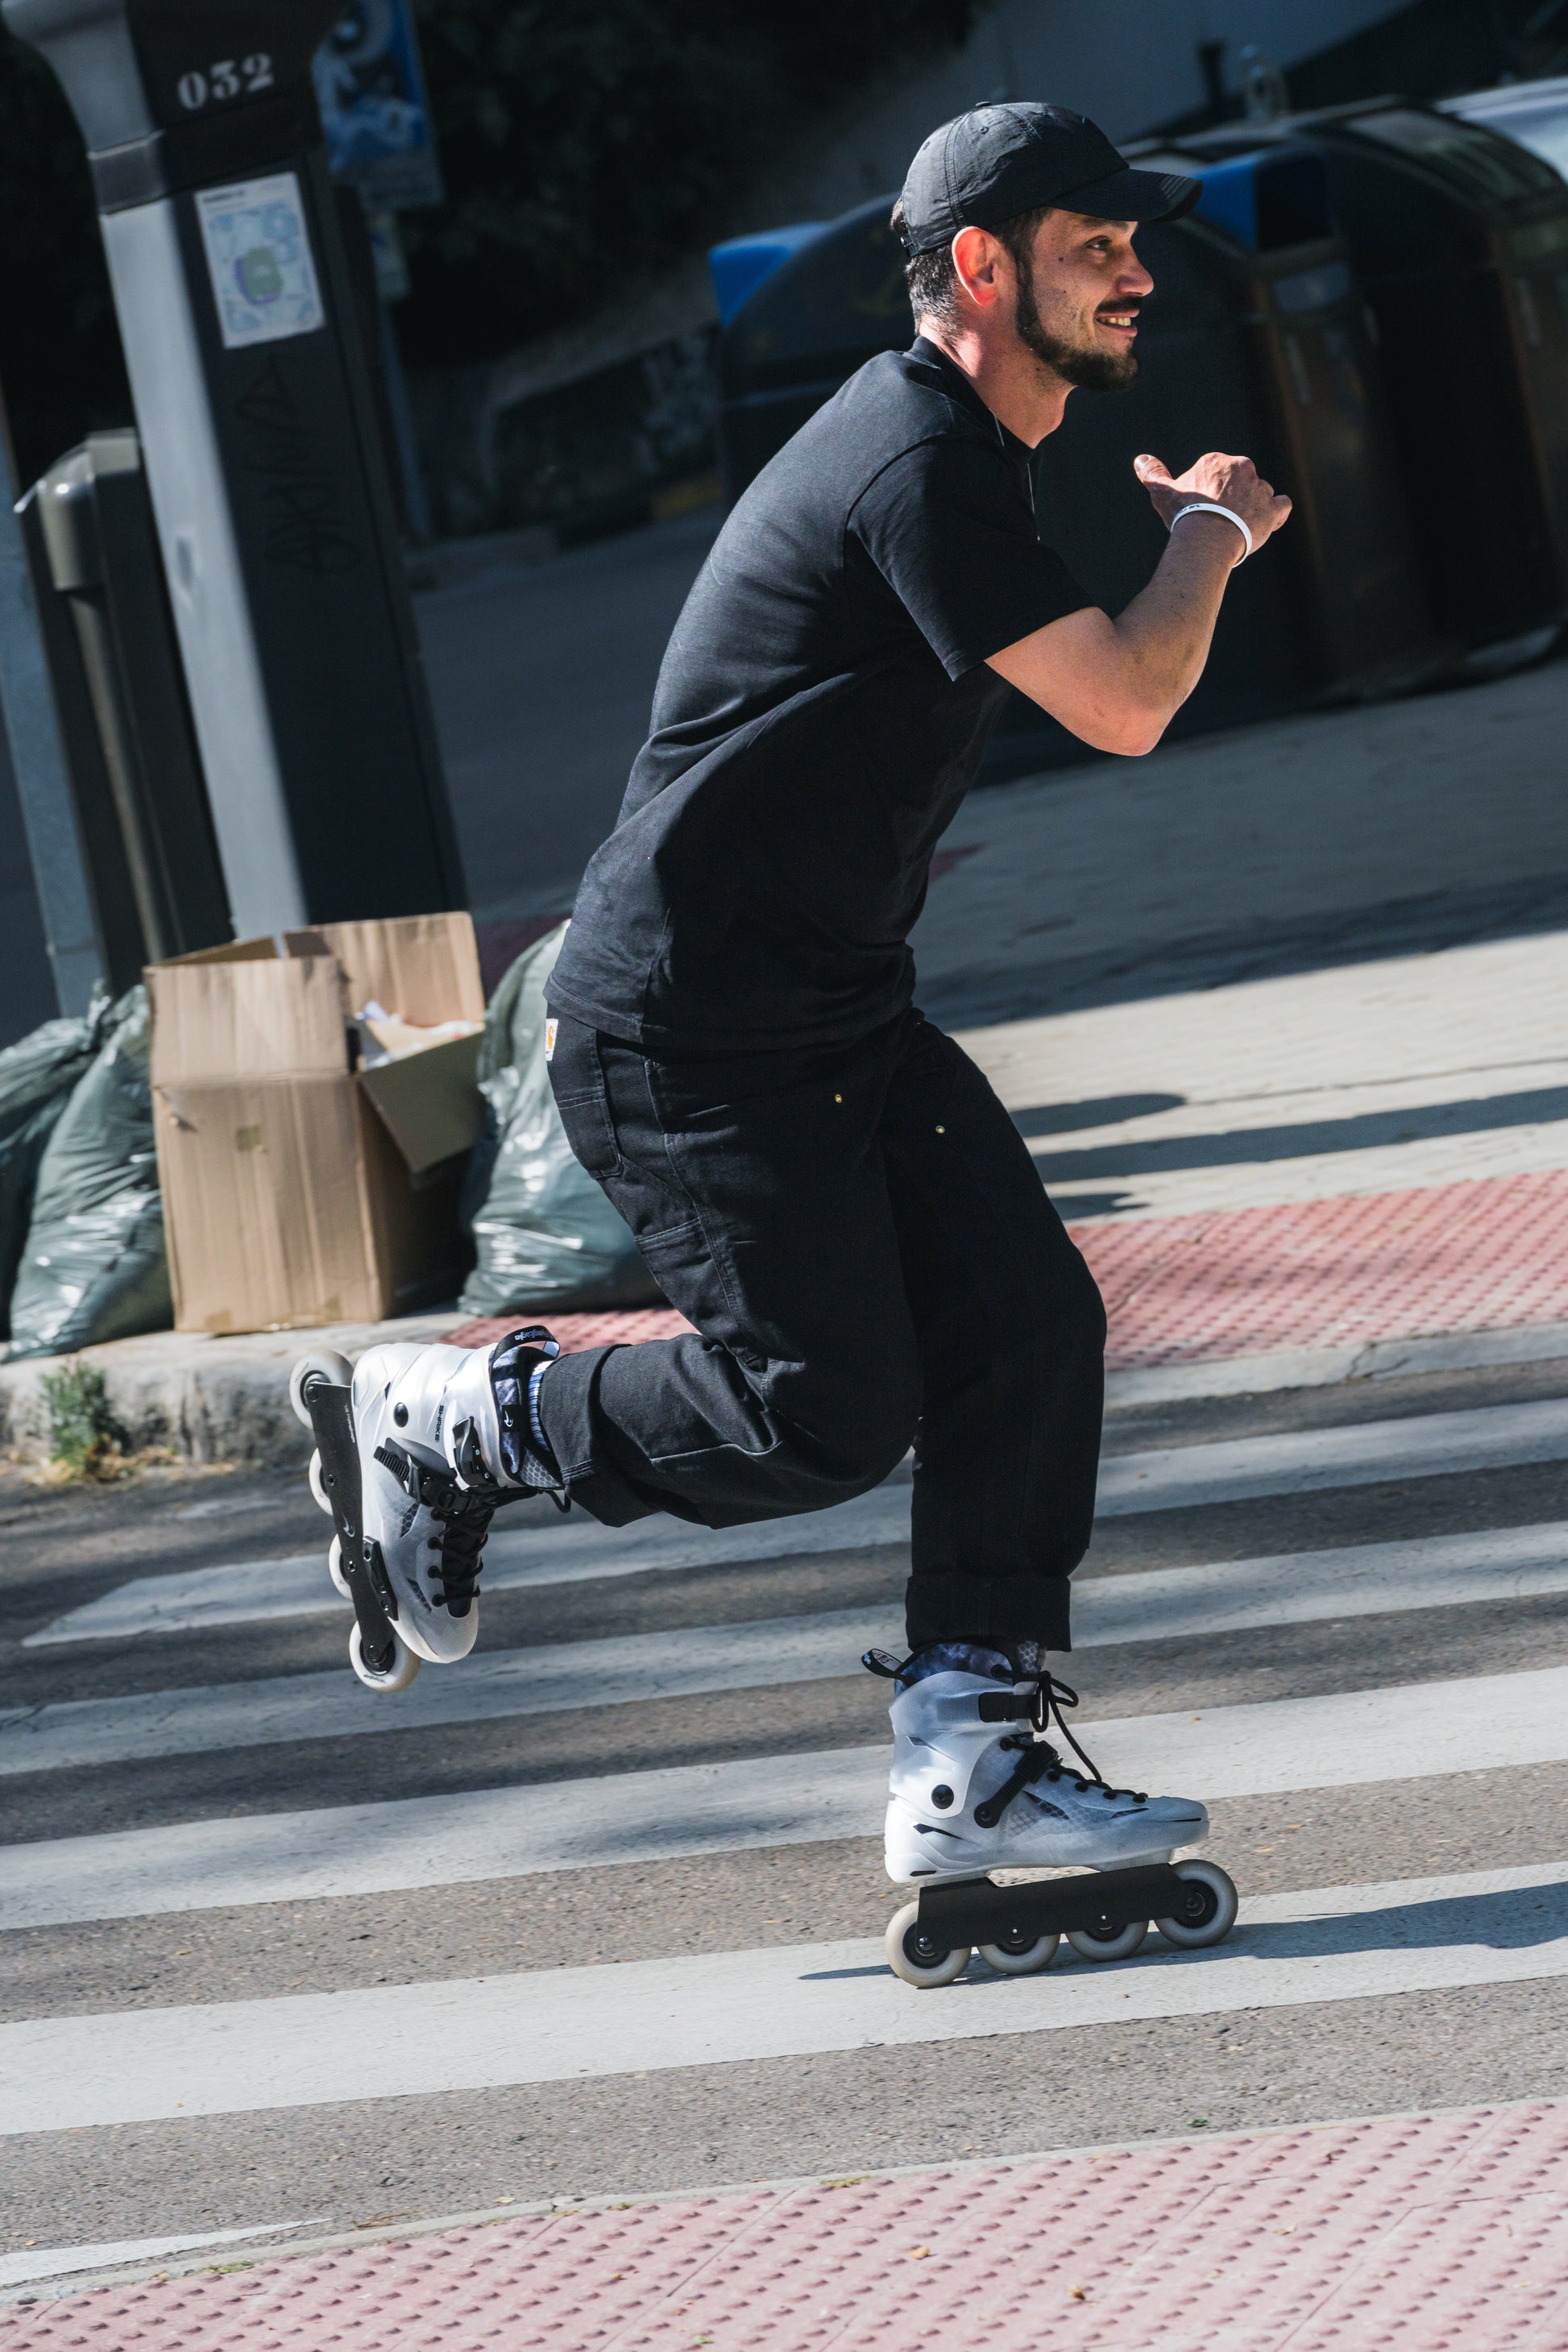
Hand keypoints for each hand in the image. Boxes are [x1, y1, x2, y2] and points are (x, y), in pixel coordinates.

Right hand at [1133, 451, 1291, 556]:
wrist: (1207, 538)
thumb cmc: (1184, 515)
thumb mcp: (1163, 493)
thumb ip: (1152, 474)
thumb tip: (1140, 459)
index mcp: (1217, 462)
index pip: (1217, 473)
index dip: (1210, 492)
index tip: (1203, 508)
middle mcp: (1242, 468)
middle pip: (1240, 481)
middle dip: (1232, 497)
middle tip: (1219, 520)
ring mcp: (1260, 488)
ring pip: (1260, 493)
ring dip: (1253, 506)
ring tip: (1238, 527)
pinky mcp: (1272, 509)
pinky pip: (1282, 505)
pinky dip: (1277, 513)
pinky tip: (1266, 523)